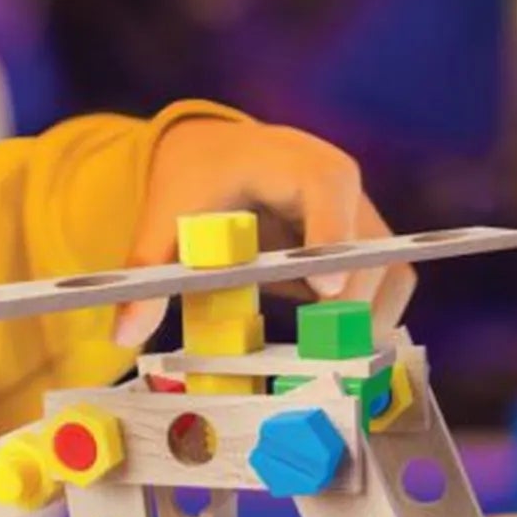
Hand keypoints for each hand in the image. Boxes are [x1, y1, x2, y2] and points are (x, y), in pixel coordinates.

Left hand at [107, 115, 411, 348]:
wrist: (218, 156)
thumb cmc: (197, 178)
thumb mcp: (165, 216)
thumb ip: (148, 269)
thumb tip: (123, 332)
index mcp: (296, 161)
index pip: (328, 189)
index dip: (331, 237)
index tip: (324, 288)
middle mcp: (344, 187)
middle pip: (371, 245)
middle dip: (350, 301)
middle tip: (319, 352)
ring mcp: (362, 218)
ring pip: (393, 273)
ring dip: (368, 319)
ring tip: (327, 360)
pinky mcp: (367, 249)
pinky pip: (388, 288)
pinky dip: (369, 322)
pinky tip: (330, 351)